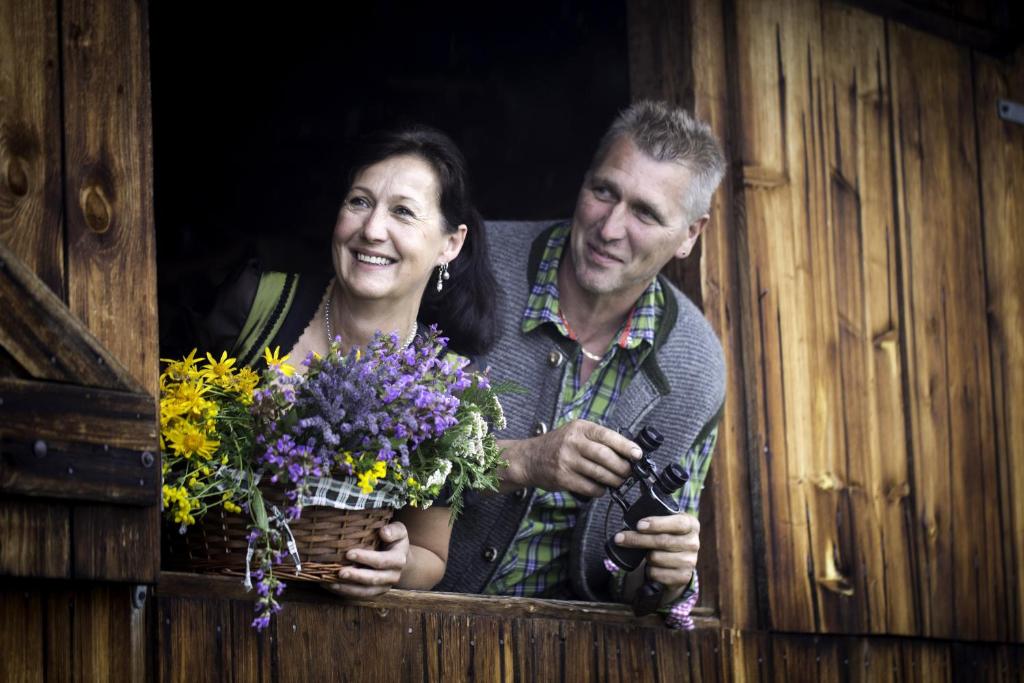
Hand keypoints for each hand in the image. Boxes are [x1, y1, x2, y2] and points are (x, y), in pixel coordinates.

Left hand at [325, 521, 409, 597]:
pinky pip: (360, 595)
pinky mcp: (374, 592)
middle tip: (339, 572)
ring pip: (366, 591)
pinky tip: (331, 586)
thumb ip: (394, 530)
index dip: (366, 558)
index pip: (382, 561)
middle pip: (374, 579)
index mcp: (399, 560)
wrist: (399, 558)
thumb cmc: (394, 540)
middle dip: (355, 576)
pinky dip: (345, 592)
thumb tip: (383, 533)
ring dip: (348, 588)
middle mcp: (393, 576)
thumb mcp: (399, 531)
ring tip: (331, 583)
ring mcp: (384, 586)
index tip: (348, 553)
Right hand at [502, 419, 641, 496]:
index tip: (638, 455)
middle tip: (629, 473)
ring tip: (618, 482)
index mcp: (579, 428)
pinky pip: (589, 487)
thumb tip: (627, 453)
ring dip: (614, 481)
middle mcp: (572, 442)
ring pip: (599, 473)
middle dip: (622, 467)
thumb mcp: (576, 433)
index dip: (625, 446)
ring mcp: (566, 460)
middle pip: (605, 456)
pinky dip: (600, 490)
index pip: (607, 436)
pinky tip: (601, 488)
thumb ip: (597, 440)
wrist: (529, 458)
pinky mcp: (562, 478)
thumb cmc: (558, 445)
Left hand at [614, 511, 699, 600]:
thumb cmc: (667, 536)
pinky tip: (652, 566)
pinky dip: (649, 570)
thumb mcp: (665, 523)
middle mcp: (694, 543)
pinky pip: (657, 573)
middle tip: (619, 538)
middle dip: (638, 539)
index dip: (657, 524)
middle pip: (662, 541)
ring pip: (657, 558)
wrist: (678, 561)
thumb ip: (654, 519)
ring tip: (647, 554)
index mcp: (691, 524)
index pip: (677, 523)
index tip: (639, 525)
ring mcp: (690, 562)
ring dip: (645, 556)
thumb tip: (630, 519)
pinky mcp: (683, 578)